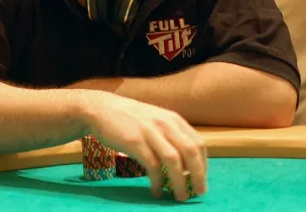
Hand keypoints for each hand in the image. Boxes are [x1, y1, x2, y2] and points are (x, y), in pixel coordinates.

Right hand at [83, 92, 206, 201]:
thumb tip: (187, 164)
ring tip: (179, 197)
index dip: (203, 165)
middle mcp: (165, 123)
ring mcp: (150, 132)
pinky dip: (158, 182)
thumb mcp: (156, 120)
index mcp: (173, 119)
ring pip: (174, 161)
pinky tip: (156, 191)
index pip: (198, 143)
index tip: (200, 180)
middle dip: (198, 176)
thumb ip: (171, 135)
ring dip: (180, 183)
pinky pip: (153, 166)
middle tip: (198, 193)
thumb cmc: (130, 118)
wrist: (102, 108)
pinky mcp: (135, 142)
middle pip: (191, 152)